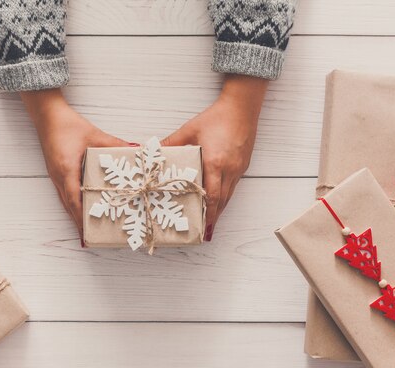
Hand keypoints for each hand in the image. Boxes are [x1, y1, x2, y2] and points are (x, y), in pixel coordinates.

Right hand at [20, 89, 127, 241]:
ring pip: (65, 202)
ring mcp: (55, 176)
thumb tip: (136, 150)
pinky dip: (73, 204)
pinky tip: (81, 208)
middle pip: (68, 207)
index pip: (74, 200)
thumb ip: (115, 144)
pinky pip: (65, 194)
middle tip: (90, 239)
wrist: (47, 115)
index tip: (87, 234)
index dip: (81, 218)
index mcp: (66, 170)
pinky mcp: (56, 172)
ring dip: (74, 216)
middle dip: (78, 223)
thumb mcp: (94, 135)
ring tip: (85, 230)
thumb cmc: (68, 125)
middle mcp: (58, 177)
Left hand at [162, 74, 268, 240]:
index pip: (211, 195)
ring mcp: (238, 169)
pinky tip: (218, 201)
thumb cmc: (216, 118)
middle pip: (222, 201)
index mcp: (215, 163)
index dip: (207, 213)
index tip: (201, 227)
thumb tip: (152, 150)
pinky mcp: (243, 165)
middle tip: (203, 232)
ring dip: (220, 209)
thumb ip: (171, 143)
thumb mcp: (190, 130)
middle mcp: (229, 170)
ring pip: (229, 196)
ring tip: (210, 223)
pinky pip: (233, 186)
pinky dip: (225, 197)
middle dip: (213, 218)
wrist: (242, 107)